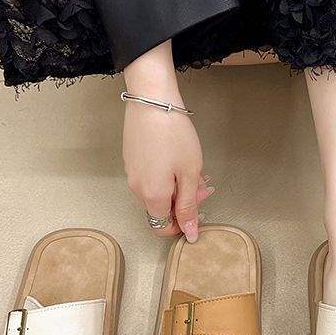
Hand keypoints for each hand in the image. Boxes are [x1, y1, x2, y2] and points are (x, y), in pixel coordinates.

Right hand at [121, 43, 212, 241]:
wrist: (151, 100)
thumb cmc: (175, 136)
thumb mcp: (189, 173)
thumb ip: (189, 206)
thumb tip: (189, 234)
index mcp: (152, 196)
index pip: (163, 227)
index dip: (181, 225)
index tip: (198, 210)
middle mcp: (137, 189)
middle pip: (160, 210)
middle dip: (183, 203)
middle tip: (203, 185)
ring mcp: (132, 173)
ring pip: (156, 193)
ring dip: (176, 188)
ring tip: (194, 169)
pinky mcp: (131, 159)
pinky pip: (150, 178)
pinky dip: (166, 176)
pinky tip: (179, 159)